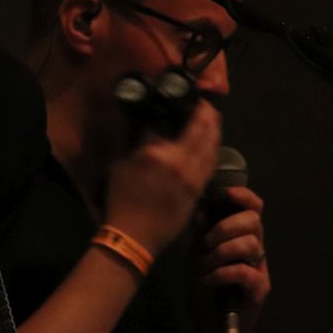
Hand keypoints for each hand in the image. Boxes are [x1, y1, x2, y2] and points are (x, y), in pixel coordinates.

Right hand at [104, 100, 221, 255]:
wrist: (134, 236)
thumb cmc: (122, 200)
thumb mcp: (119, 164)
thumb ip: (130, 137)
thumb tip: (137, 116)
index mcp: (154, 152)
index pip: (170, 119)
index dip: (178, 103)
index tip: (181, 95)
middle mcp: (178, 160)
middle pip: (201, 126)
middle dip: (206, 110)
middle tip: (204, 101)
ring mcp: (192, 176)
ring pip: (212, 143)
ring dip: (214, 127)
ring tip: (211, 117)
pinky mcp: (199, 189)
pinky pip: (212, 162)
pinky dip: (213, 147)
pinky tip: (211, 143)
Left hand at [195, 186, 270, 332]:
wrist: (206, 321)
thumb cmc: (202, 283)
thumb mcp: (194, 252)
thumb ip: (199, 230)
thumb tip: (200, 206)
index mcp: (240, 233)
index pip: (253, 207)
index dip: (243, 196)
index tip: (224, 194)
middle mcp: (254, 247)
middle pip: (254, 221)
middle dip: (225, 227)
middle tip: (205, 243)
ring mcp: (259, 267)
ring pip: (250, 244)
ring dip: (220, 253)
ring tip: (203, 267)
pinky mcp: (260, 289)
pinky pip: (245, 271)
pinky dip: (222, 273)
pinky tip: (208, 280)